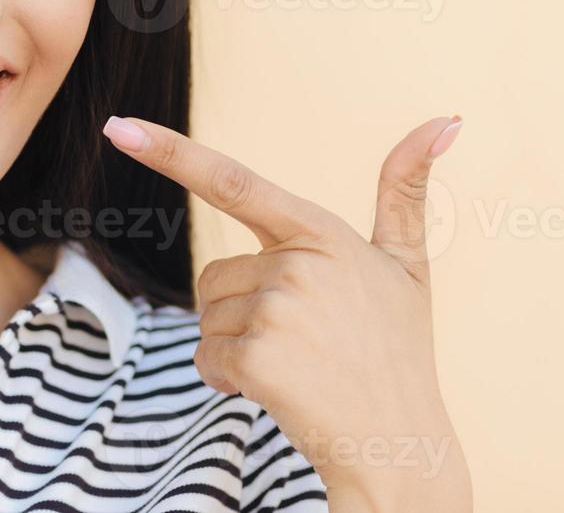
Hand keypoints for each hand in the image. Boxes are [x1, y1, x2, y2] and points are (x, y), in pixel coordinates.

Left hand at [101, 113, 472, 512]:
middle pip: (217, 275)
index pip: (232, 182)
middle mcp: (298, 263)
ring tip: (299, 366)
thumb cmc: (397, 351)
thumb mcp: (407, 265)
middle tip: (305, 341)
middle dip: (243, 311)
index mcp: (323, 231)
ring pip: (209, 317)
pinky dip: (229, 379)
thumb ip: (407, 190)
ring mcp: (277, 309)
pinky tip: (279, 392)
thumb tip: (447, 119)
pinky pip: (207, 357)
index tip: (117, 126)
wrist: (402, 445)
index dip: (169, 152)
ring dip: (237, 348)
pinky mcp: (258, 356)